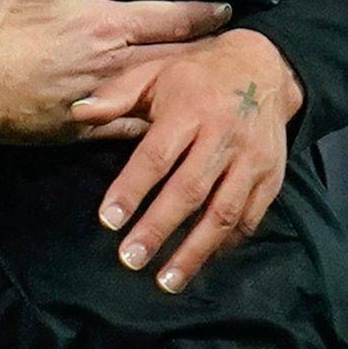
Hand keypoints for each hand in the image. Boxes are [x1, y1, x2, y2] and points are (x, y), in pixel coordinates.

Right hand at [0, 0, 230, 143]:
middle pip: (174, 59)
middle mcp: (113, 64)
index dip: (202, 14)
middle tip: (235, 52)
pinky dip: (155, 125)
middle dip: (207, 54)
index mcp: (105, 23)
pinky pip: (131, 129)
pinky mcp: (84, 128)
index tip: (229, 12)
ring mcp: (102, 100)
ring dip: (187, 90)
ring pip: (159, 95)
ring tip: (212, 87)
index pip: (169, 18)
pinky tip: (171, 125)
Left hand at [74, 28, 302, 293]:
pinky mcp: (271, 177)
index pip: (157, 155)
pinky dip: (225, 244)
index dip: (132, 189)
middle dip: (158, 228)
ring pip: (223, 212)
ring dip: (194, 251)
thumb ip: (116, 95)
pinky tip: (201, 262)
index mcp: (190, 108)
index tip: (108, 221)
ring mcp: (251, 160)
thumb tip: (76, 113)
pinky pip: (249, 217)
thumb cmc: (195, 73)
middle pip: (189, 190)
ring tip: (166, 281)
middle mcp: (223, 136)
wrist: (266, 67)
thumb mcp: (154, 72)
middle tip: (130, 260)